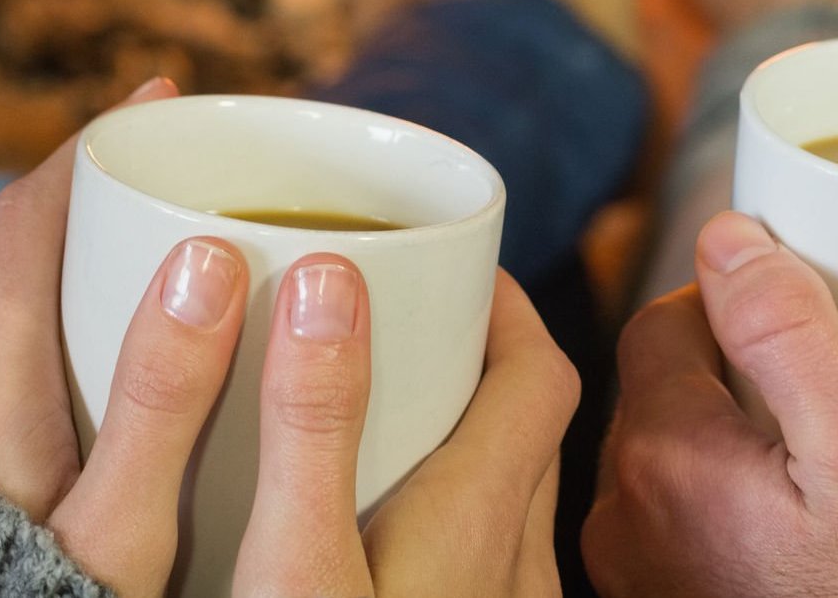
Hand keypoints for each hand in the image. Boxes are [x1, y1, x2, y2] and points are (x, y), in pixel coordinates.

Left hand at [0, 76, 578, 597]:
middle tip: (200, 196)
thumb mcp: (122, 527)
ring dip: (87, 299)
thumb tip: (203, 256)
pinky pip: (1, 397)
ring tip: (181, 298)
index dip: (93, 148)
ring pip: (13, 340)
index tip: (162, 94)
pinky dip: (66, 367)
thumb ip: (164, 401)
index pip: (24, 223)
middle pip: (23, 274)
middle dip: (108, 219)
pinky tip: (126, 405)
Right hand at [237, 266, 578, 597]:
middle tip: (388, 338)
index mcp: (482, 519)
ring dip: (453, 446)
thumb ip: (312, 428)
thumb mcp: (299, 566)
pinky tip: (363, 537)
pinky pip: (479, 559)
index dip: (503, 307)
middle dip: (466, 365)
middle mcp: (513, 567)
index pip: (538, 374)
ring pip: (504, 498)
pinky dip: (438, 518)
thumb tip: (325, 284)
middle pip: (524, 429)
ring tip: (364, 426)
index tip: (446, 272)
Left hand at [582, 211, 837, 597]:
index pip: (666, 317)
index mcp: (665, 459)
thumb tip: (726, 237)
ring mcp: (640, 575)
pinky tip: (800, 525)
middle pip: (663, 383)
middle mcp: (626, 520)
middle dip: (739, 368)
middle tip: (832, 393)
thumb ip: (790, 332)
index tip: (812, 319)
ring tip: (821, 463)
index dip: (743, 300)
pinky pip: (684, 516)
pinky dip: (732, 498)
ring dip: (736, 433)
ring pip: (673, 449)